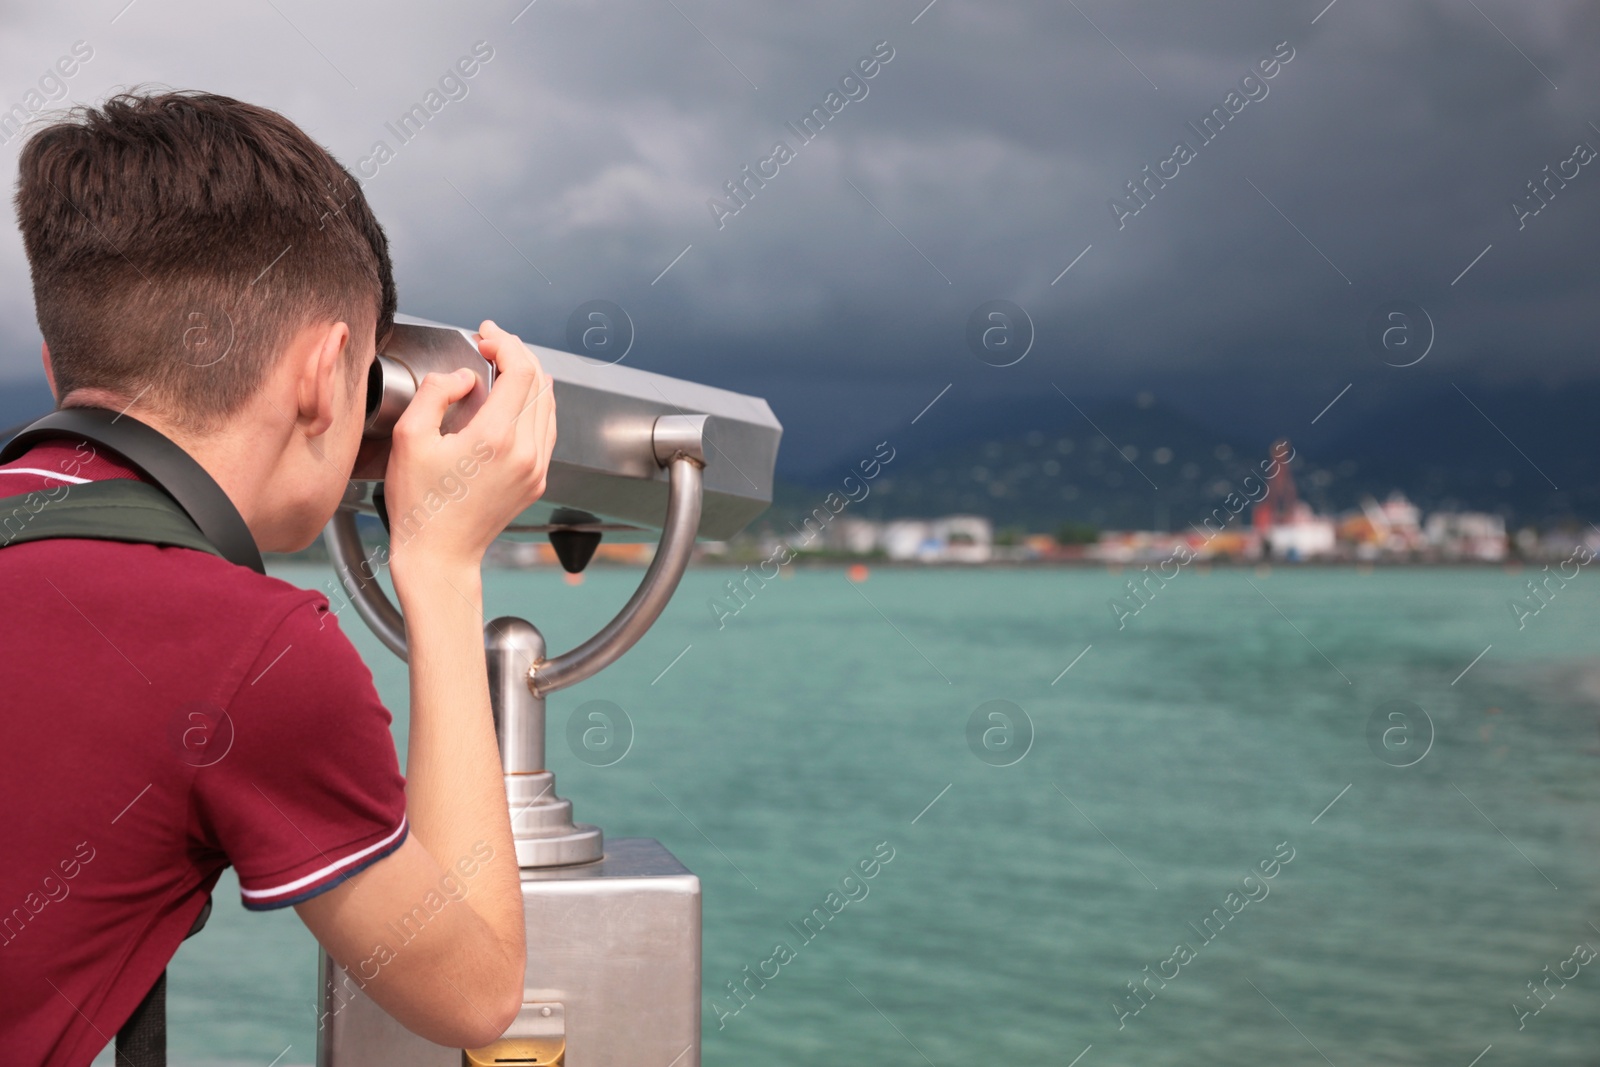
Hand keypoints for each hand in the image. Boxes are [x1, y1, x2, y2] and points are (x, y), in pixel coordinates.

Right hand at [383, 320, 555, 577]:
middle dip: (517, 354)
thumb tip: (463, 377)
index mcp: (497, 438)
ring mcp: (536, 468)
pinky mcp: (537, 480)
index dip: (505, 343)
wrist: (439, 555)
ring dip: (529, 378)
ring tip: (502, 365)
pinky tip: (516, 399)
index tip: (486, 335)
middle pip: (539, 383)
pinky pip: (546, 430)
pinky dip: (535, 405)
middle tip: (492, 343)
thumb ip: (435, 392)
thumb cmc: (420, 504)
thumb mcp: (410, 438)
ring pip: (548, 405)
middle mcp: (526, 452)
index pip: (520, 371)